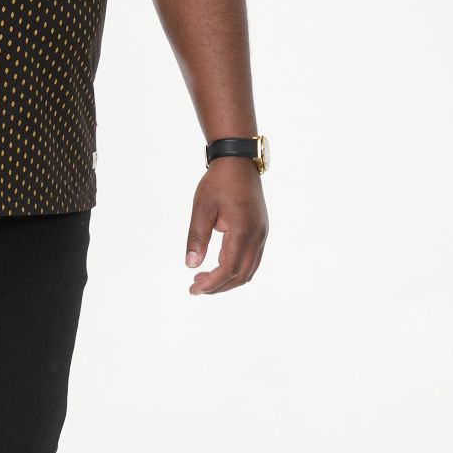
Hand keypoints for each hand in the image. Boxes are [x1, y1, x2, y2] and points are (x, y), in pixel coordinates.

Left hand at [184, 159, 267, 294]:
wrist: (239, 162)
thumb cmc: (218, 183)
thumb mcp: (202, 208)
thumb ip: (197, 238)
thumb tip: (191, 265)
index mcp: (242, 230)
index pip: (228, 268)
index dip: (211, 283)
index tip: (193, 289)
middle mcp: (257, 236)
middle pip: (241, 275)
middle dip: (219, 286)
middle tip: (196, 287)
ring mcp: (262, 234)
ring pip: (249, 270)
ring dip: (228, 279)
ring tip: (205, 278)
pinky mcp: (261, 231)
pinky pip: (252, 259)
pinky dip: (236, 269)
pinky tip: (219, 266)